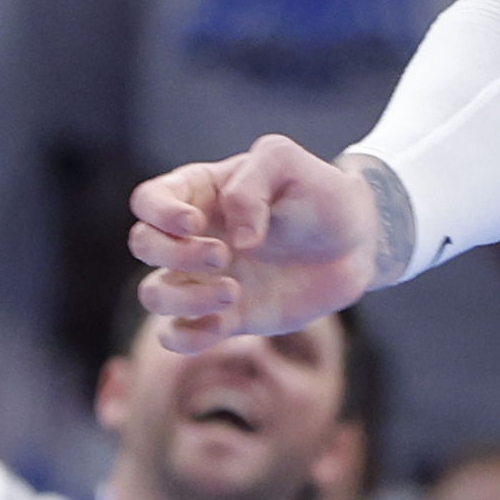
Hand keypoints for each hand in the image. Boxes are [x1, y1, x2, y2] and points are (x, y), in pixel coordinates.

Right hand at [129, 138, 390, 343]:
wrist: (356, 242)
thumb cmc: (318, 192)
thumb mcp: (286, 162)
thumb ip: (250, 185)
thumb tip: (235, 242)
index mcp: (198, 193)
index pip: (147, 200)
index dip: (160, 214)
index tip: (196, 224)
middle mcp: (191, 237)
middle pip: (143, 245)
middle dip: (174, 255)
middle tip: (225, 255)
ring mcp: (203, 279)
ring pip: (153, 295)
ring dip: (183, 299)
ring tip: (234, 293)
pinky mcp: (223, 317)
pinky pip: (177, 337)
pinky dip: (188, 336)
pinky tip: (224, 322)